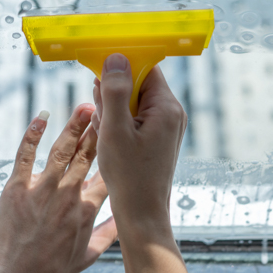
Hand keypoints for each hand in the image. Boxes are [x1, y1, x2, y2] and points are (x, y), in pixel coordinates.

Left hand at [0, 104, 117, 272]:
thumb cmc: (50, 271)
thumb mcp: (88, 256)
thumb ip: (109, 234)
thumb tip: (125, 221)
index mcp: (87, 210)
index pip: (107, 174)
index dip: (114, 152)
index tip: (119, 136)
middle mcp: (68, 195)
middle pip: (88, 155)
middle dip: (98, 130)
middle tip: (105, 109)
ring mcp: (42, 189)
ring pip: (62, 149)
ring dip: (74, 126)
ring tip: (85, 107)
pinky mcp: (17, 187)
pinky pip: (26, 154)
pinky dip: (33, 134)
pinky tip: (41, 117)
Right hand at [91, 54, 186, 237]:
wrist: (143, 214)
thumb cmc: (130, 176)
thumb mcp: (115, 130)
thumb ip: (114, 92)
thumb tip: (116, 58)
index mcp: (167, 107)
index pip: (146, 67)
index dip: (122, 65)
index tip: (100, 70)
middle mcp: (172, 113)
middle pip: (139, 83)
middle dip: (115, 92)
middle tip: (101, 112)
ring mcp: (166, 126)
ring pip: (134, 101)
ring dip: (114, 109)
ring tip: (107, 132)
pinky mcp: (158, 137)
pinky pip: (136, 117)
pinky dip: (119, 122)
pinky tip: (110, 138)